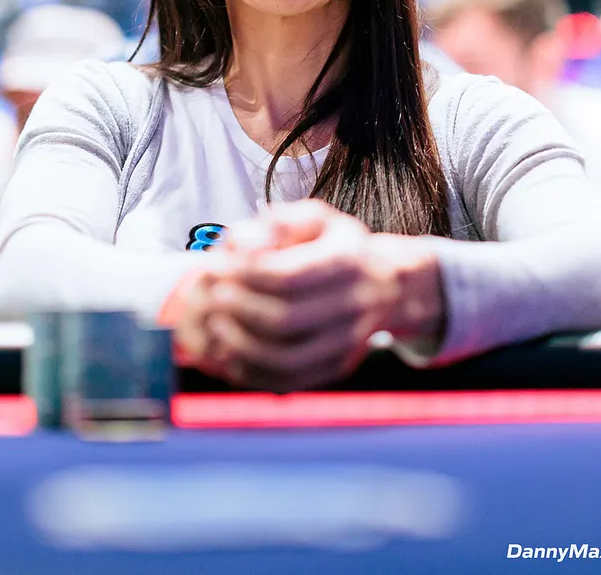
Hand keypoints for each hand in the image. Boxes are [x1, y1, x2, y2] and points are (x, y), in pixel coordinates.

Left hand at [172, 200, 444, 391]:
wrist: (388, 287)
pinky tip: (229, 356)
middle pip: (285, 320)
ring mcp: (347, 342)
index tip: (218, 267)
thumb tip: (242, 243)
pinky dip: (254, 374)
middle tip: (212, 297)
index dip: (245, 276)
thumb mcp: (318, 219)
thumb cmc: (338, 247)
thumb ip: (279, 222)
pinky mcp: (337, 367)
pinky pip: (292, 381)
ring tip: (215, 325)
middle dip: (239, 310)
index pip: (288, 276)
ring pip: (288, 358)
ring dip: (242, 346)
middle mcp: (353, 305)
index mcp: (346, 262)